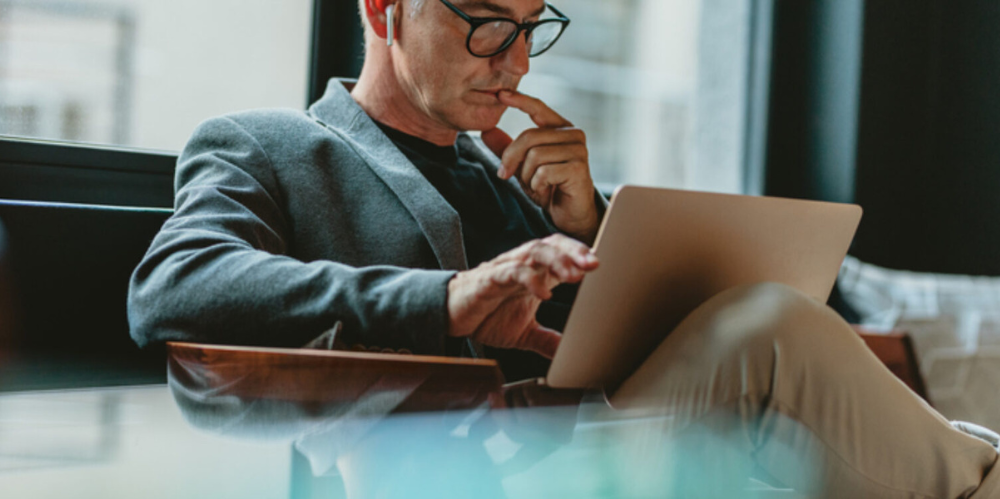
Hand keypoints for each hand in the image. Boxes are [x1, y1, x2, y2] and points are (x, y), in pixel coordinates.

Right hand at [447, 234, 598, 358]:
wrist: (450, 317)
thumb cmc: (486, 316)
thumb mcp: (524, 333)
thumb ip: (548, 340)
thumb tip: (571, 355)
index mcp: (535, 273)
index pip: (562, 253)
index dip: (581, 256)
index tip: (602, 265)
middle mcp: (522, 265)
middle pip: (552, 245)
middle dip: (575, 252)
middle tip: (595, 264)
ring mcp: (506, 269)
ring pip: (534, 251)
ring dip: (557, 260)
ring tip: (575, 274)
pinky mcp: (488, 279)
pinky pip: (511, 272)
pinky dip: (529, 279)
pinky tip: (544, 292)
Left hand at [482, 91, 599, 244]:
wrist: (569, 214)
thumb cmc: (549, 187)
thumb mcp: (522, 165)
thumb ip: (507, 148)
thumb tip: (486, 131)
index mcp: (560, 128)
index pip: (538, 107)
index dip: (519, 100)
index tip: (500, 94)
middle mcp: (573, 134)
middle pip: (529, 136)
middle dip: (511, 159)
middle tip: (505, 175)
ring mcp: (578, 150)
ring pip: (535, 155)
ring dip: (527, 177)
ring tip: (536, 186)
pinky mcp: (578, 167)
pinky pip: (544, 172)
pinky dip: (537, 186)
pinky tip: (546, 191)